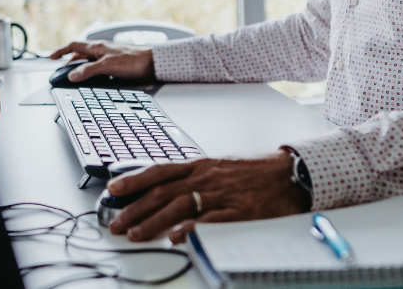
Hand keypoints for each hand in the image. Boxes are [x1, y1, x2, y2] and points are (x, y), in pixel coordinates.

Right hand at [49, 40, 154, 83]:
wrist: (154, 62)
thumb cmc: (133, 60)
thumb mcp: (107, 66)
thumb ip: (88, 70)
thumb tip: (71, 75)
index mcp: (97, 47)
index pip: (73, 46)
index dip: (61, 51)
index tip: (51, 58)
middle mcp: (102, 50)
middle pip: (80, 54)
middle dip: (70, 62)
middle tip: (63, 72)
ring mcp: (109, 56)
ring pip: (90, 61)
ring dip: (81, 68)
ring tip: (76, 78)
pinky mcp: (117, 64)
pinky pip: (99, 67)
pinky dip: (92, 72)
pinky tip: (95, 79)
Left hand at [106, 151, 307, 243]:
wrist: (289, 173)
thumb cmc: (253, 171)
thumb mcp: (218, 167)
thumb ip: (192, 177)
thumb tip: (163, 188)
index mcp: (200, 166)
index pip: (159, 171)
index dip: (134, 180)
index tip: (113, 190)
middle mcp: (206, 178)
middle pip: (163, 192)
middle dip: (135, 208)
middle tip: (116, 223)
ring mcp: (221, 195)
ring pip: (180, 206)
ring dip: (154, 221)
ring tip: (136, 234)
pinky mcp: (238, 212)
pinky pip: (211, 220)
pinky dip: (191, 228)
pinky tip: (176, 236)